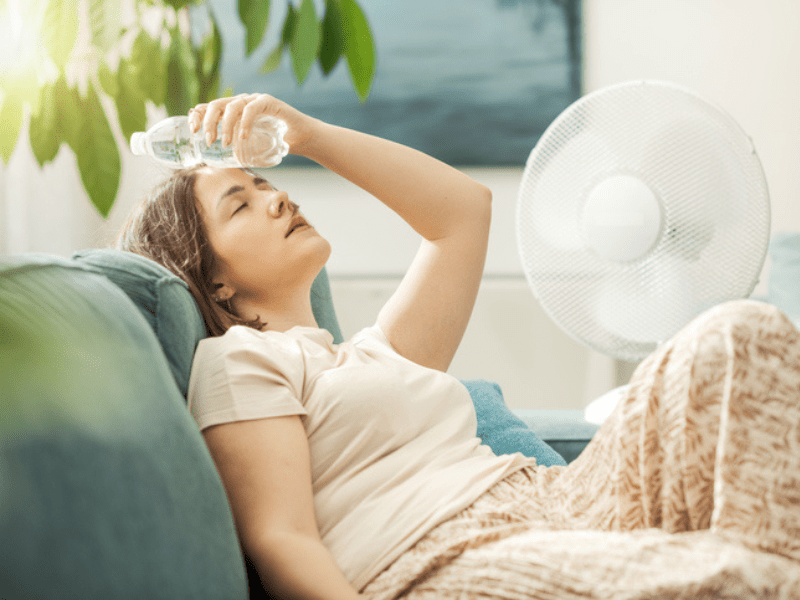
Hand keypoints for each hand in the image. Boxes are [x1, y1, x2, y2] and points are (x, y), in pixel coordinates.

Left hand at [187, 93, 319, 156]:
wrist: (302, 138)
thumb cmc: (275, 144)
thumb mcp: (250, 147)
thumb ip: (236, 149)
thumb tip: (215, 165)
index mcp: (234, 110)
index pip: (209, 107)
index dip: (198, 115)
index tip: (193, 131)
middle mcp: (242, 102)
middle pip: (216, 104)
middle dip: (208, 122)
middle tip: (209, 141)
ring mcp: (255, 100)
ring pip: (232, 106)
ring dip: (225, 125)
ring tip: (225, 143)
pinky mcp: (269, 102)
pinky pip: (252, 108)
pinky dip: (245, 122)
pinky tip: (244, 137)